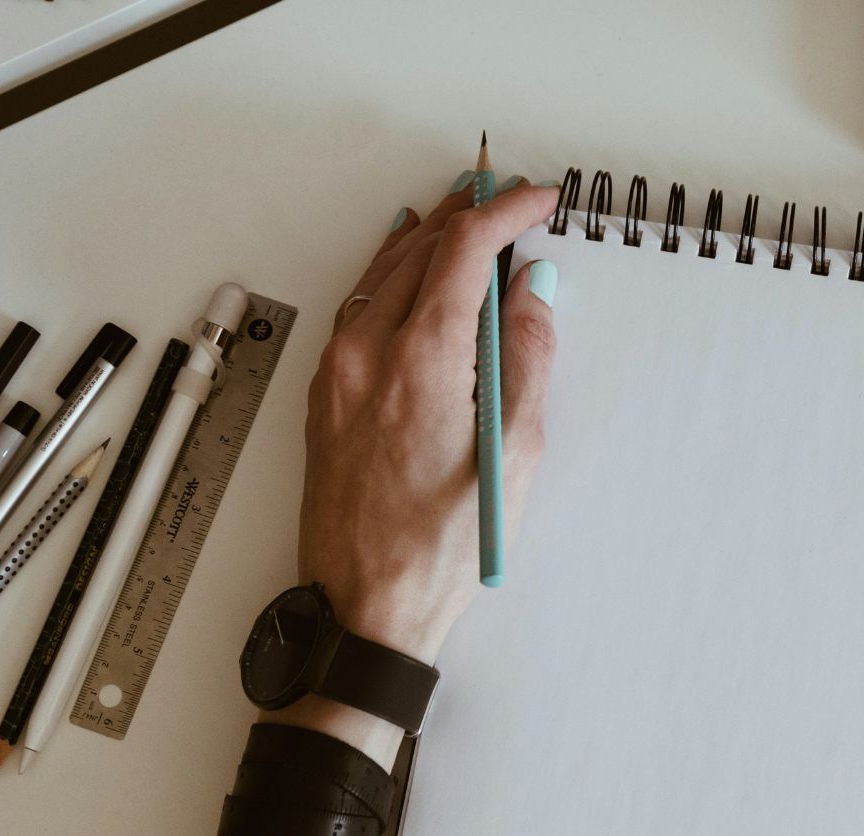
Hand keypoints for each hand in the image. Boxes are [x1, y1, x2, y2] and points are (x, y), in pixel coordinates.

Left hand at [288, 176, 559, 755]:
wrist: (365, 607)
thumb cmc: (439, 548)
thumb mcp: (514, 453)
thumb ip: (527, 358)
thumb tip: (534, 293)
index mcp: (420, 360)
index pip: (463, 249)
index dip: (507, 212)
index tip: (538, 201)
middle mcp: (367, 355)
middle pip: (419, 249)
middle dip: (468, 214)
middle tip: (509, 200)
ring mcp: (337, 374)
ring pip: (382, 273)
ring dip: (427, 239)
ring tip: (465, 219)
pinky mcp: (325, 396)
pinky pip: (358, 308)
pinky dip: (390, 275)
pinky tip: (405, 270)